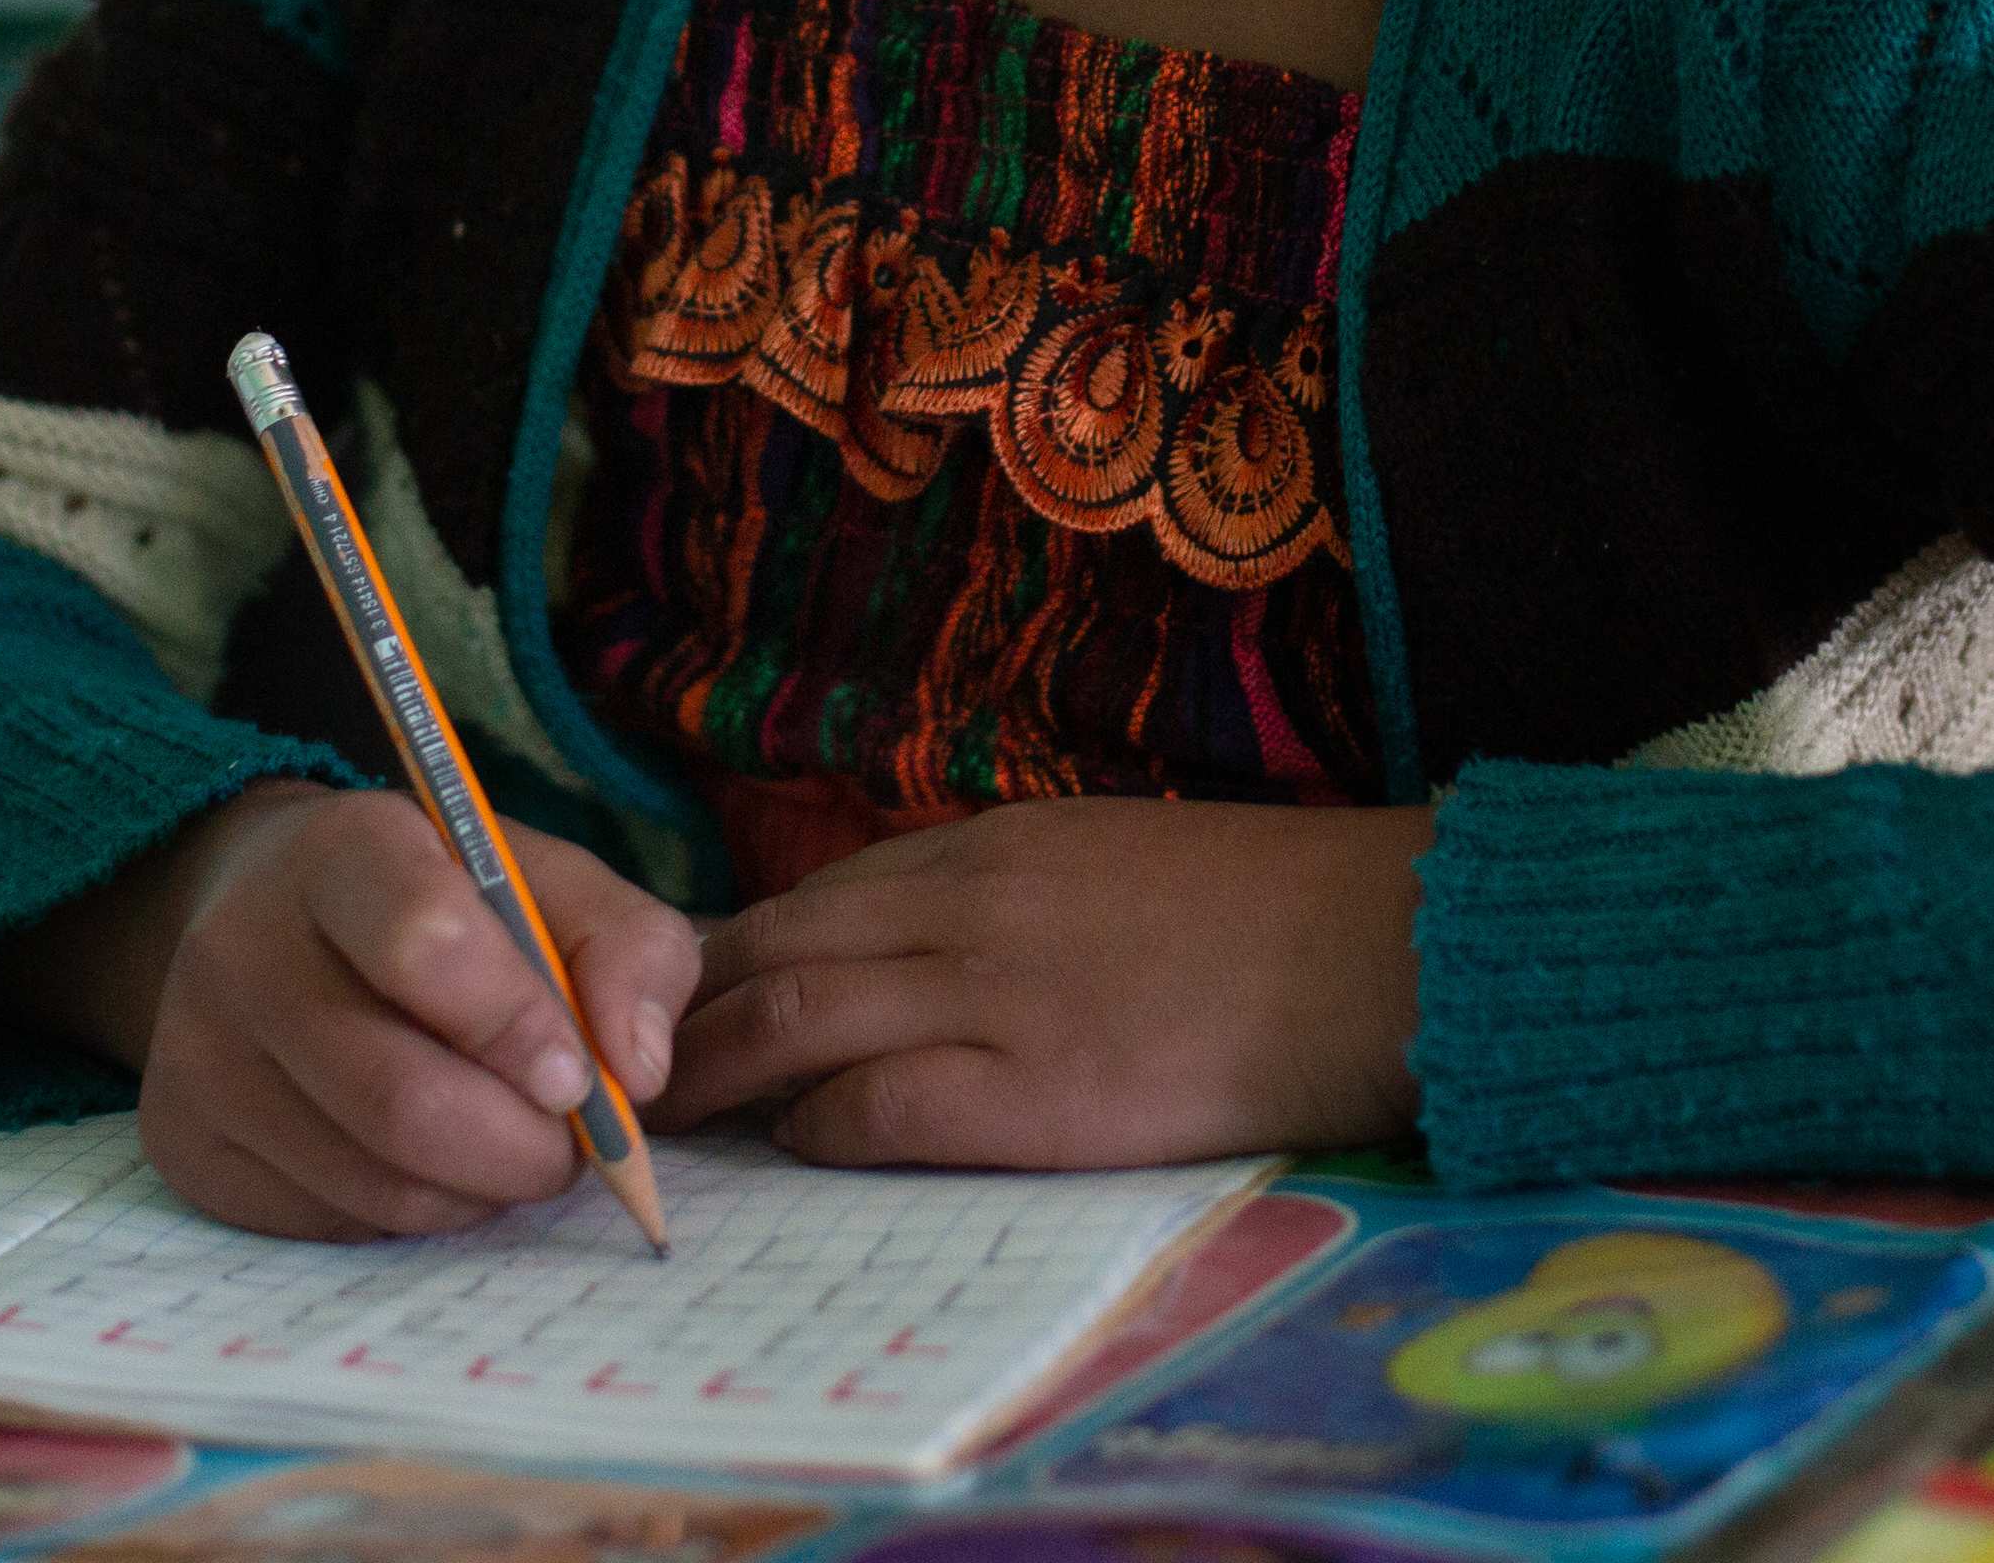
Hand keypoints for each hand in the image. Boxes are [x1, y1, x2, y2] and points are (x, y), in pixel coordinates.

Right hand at [0, 781, 704, 1239]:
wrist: (267, 912)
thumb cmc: (439, 899)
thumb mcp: (546, 880)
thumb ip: (628, 949)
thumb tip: (638, 1073)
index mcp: (341, 850)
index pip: (424, 943)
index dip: (518, 1027)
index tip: (578, 1078)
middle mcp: (241, 947)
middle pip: (400, 1099)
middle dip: (520, 1148)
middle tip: (569, 1147)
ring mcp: (196, 1054)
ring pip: (374, 1181)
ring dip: (477, 1190)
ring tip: (506, 1147)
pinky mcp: (181, 1144)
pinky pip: (331, 1222)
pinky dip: (410, 1212)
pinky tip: (426, 1160)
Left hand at [664, 796, 1431, 1168]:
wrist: (1369, 947)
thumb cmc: (1261, 914)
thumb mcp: (1108, 862)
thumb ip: (1006, 896)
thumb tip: (917, 947)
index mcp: (989, 848)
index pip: (813, 900)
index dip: (729, 958)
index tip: (680, 1003)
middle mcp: (966, 907)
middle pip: (773, 952)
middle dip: (686, 1013)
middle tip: (624, 1065)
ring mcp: (991, 995)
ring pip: (794, 1022)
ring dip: (715, 1073)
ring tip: (661, 1118)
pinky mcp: (1029, 1088)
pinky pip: (874, 1106)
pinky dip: (812, 1127)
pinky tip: (795, 1145)